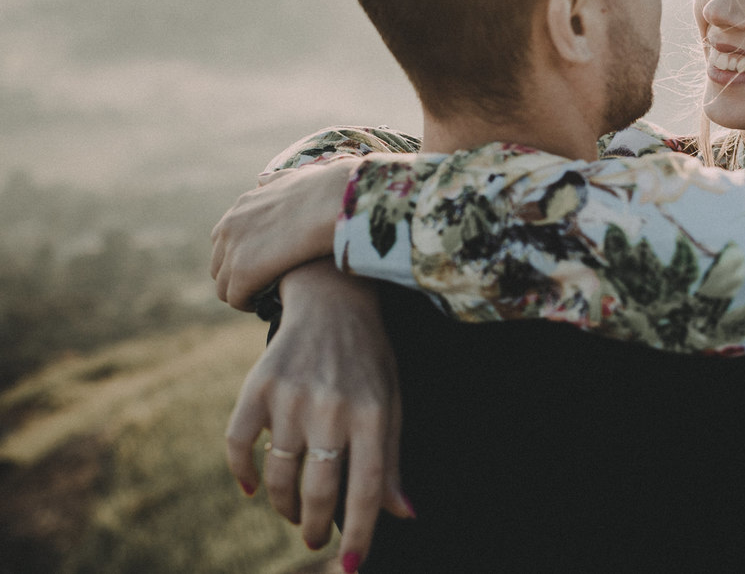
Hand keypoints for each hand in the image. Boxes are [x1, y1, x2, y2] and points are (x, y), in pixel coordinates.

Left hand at [211, 159, 360, 309]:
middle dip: (238, 278)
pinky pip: (236, 298)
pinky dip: (250, 304)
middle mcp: (231, 226)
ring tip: (267, 299)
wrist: (334, 202)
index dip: (243, 255)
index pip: (225, 238)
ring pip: (224, 286)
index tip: (266, 265)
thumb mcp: (297, 177)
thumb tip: (266, 180)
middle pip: (219, 264)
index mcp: (243, 206)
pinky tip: (270, 304)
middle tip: (265, 287)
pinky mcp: (243, 272)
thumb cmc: (328, 191)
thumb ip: (279, 181)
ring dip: (243, 294)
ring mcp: (234, 249)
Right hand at [225, 259, 413, 570]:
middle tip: (314, 539)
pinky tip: (254, 486)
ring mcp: (291, 397)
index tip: (352, 566)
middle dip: (315, 528)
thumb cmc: (369, 358)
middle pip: (319, 491)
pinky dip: (244, 473)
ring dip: (285, 506)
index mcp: (373, 414)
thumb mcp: (391, 401)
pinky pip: (238, 445)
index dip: (362, 534)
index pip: (368, 490)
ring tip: (293, 512)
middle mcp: (332, 408)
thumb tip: (405, 515)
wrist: (332, 298)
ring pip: (280, 477)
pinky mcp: (257, 386)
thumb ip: (392, 459)